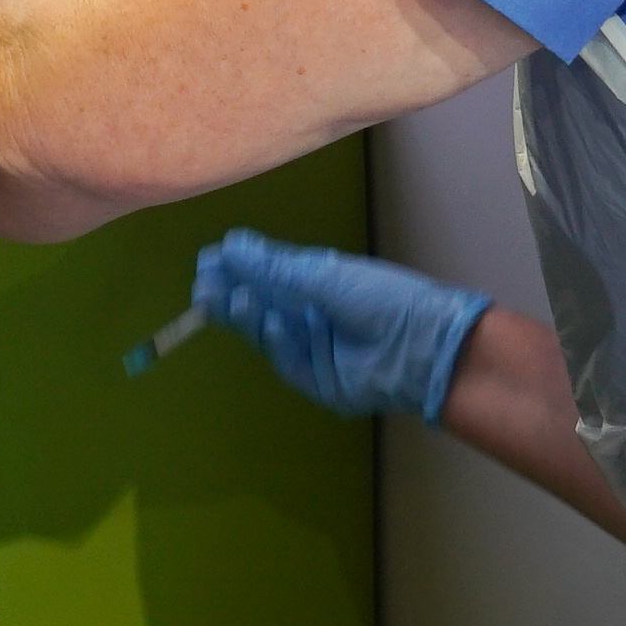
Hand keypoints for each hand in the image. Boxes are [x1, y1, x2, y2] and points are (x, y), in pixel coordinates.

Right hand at [192, 229, 494, 423]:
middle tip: (202, 285)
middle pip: (259, 305)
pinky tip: (267, 323)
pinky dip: (275, 341)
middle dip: (230, 295)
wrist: (423, 348)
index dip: (238, 269)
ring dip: (246, 315)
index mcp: (318, 285)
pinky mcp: (314, 380)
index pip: (267, 276)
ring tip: (225, 298)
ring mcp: (311, 348)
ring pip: (266, 332)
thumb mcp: (327, 277)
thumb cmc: (385, 301)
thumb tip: (232, 245)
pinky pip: (286, 359)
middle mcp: (311, 315)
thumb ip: (277, 268)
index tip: (208, 261)